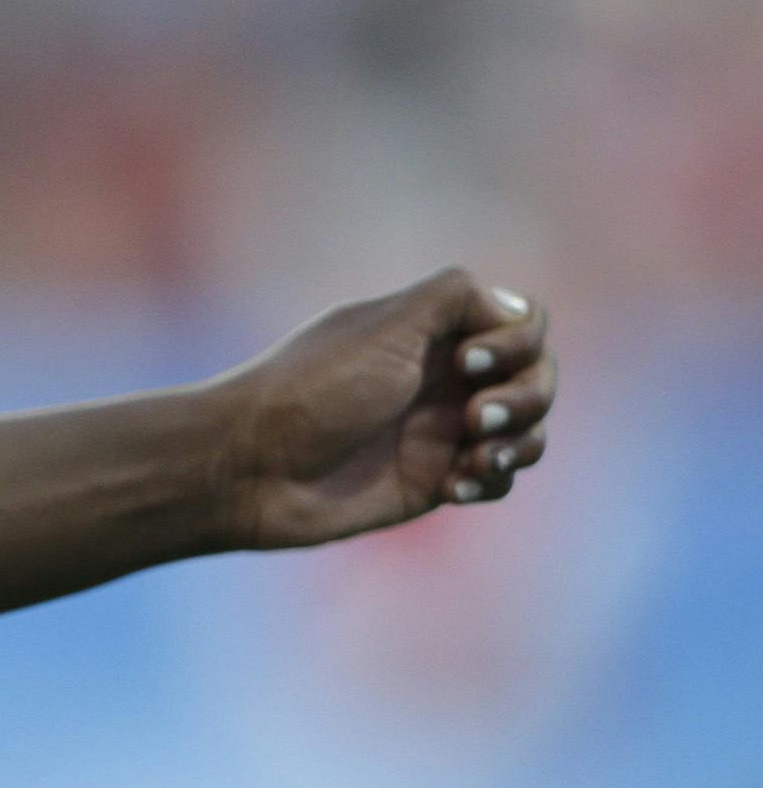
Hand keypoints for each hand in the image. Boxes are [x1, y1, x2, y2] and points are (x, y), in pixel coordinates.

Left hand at [218, 268, 557, 548]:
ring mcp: (441, 431)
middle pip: (538, 377)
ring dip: (521, 442)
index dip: (518, 341)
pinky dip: (491, 480)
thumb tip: (511, 306)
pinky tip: (452, 488)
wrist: (249, 468)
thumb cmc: (312, 390)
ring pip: (528, 431)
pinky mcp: (433, 481)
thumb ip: (452, 298)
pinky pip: (498, 479)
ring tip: (477, 459)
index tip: (469, 359)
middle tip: (477, 419)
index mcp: (433, 332)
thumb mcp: (384, 326)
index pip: (522, 323)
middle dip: (527, 397)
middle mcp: (444, 377)